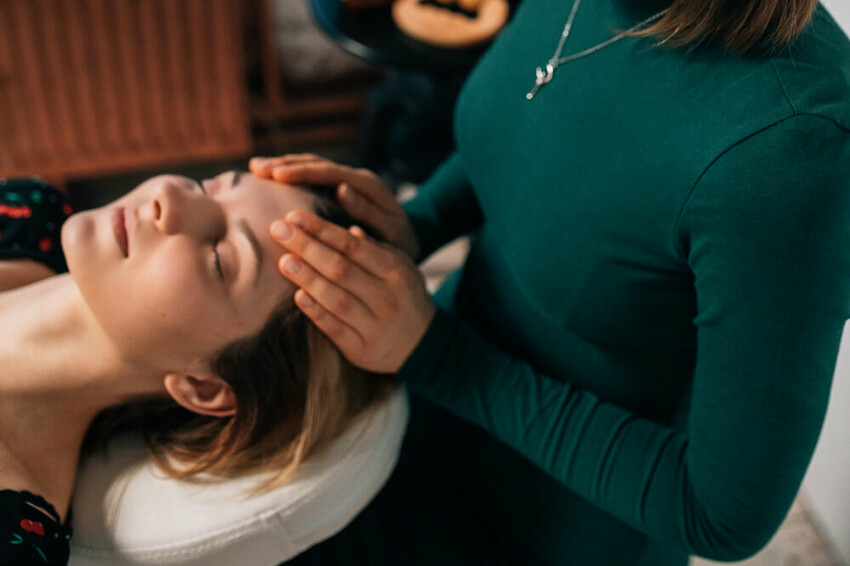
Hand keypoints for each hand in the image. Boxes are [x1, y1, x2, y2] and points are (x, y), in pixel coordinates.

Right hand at [250, 154, 419, 259]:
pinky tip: (270, 178)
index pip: (330, 173)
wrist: (410, 243)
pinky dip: (291, 176)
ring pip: (312, 166)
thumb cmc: (401, 243)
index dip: (302, 172)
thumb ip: (369, 213)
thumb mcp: (391, 233)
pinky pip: (313, 177)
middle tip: (256, 168)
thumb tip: (342, 189)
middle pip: (318, 164)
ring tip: (256, 168)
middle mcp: (356, 178)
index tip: (276, 175)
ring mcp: (347, 182)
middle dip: (286, 164)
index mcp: (368, 187)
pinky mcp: (340, 189)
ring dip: (284, 166)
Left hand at [270, 210, 434, 373]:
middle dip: (307, 247)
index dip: (322, 230)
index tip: (293, 216)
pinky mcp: (363, 349)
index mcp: (396, 270)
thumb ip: (374, 249)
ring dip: (308, 279)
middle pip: (341, 269)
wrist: (424, 344)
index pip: (353, 246)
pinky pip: (335, 330)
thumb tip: (347, 229)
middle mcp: (387, 297)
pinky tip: (298, 296)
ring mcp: (375, 326)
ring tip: (283, 261)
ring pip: (336, 299)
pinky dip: (316, 312)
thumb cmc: (402, 295)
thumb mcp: (399, 267)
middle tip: (277, 229)